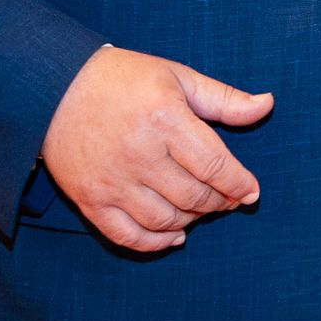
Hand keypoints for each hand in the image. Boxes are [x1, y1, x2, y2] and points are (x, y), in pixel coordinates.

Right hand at [38, 45, 272, 250]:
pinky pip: (127, 236)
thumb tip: (267, 105)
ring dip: (190, 220)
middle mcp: (138, 155)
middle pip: (193, 196)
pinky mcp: (88, 199)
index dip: (239, 183)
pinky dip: (155, 243)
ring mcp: (111, 181)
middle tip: (226, 198)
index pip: (214, 166)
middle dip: (218, 201)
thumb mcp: (177, 77)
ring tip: (199, 208)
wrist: (53, 87)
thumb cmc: (123, 79)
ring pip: (165, 220)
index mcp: (164, 120)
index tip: (251, 192)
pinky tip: (173, 236)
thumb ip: (224, 98)